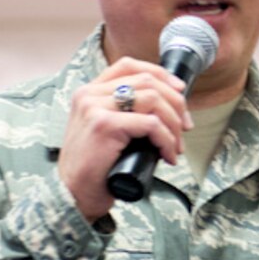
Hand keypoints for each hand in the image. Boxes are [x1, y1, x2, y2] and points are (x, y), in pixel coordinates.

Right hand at [56, 58, 192, 222]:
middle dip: (175, 103)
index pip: (129, 65)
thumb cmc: (95, 168)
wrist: (74, 194)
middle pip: (147, 81)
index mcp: (90, 92)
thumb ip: (125, 113)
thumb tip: (167, 109)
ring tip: (176, 146)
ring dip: (174, 124)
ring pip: (153, 100)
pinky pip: (151, 125)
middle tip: (185, 127)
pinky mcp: (105, 125)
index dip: (160, 73)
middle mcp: (90, 94)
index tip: (180, 91)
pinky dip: (167, 140)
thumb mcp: (107, 131)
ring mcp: (95, 107)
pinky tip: (168, 155)